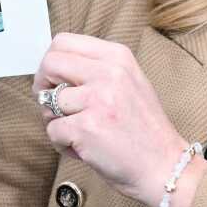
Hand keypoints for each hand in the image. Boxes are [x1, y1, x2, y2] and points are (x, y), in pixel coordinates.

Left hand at [33, 33, 189, 206]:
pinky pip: (53, 130)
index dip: (51, 63)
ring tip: (80, 133)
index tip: (54, 81)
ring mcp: (97, 99)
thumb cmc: (144, 129)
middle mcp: (109, 72)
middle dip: (42, 87)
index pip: (63, 42)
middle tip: (52, 106)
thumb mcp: (129, 82)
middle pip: (50, 64)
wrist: (164, 165)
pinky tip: (84, 148)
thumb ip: (96, 69)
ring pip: (48, 102)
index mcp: (118, 56)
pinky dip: (63, 144)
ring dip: (55, 121)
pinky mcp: (87, 127)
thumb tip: (53, 68)